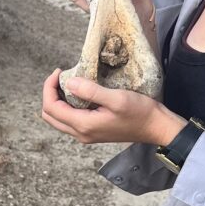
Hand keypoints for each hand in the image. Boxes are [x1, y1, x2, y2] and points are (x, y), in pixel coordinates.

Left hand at [41, 69, 185, 146]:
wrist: (156, 127)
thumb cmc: (139, 112)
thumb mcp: (116, 98)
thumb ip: (90, 91)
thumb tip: (68, 82)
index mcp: (83, 125)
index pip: (51, 108)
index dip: (49, 87)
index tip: (59, 71)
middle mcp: (81, 134)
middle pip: (50, 116)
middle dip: (50, 94)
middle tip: (61, 75)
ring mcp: (87, 134)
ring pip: (59, 119)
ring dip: (58, 100)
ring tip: (69, 81)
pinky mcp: (93, 131)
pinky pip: (70, 119)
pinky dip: (68, 105)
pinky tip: (80, 92)